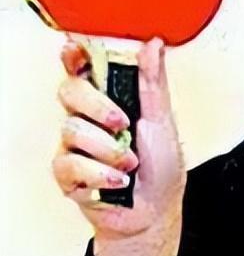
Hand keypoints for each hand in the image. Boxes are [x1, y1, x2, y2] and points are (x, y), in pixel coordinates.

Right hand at [53, 37, 186, 239]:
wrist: (155, 210)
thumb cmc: (162, 166)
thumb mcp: (163, 120)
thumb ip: (153, 82)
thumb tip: (153, 45)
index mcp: (111, 98)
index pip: (83, 68)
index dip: (74, 56)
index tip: (74, 49)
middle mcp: (89, 117)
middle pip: (69, 91)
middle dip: (98, 107)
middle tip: (123, 123)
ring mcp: (74, 144)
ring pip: (72, 130)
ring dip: (109, 150)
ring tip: (130, 164)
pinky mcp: (67, 173)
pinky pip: (70, 164)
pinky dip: (100, 174)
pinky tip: (117, 181)